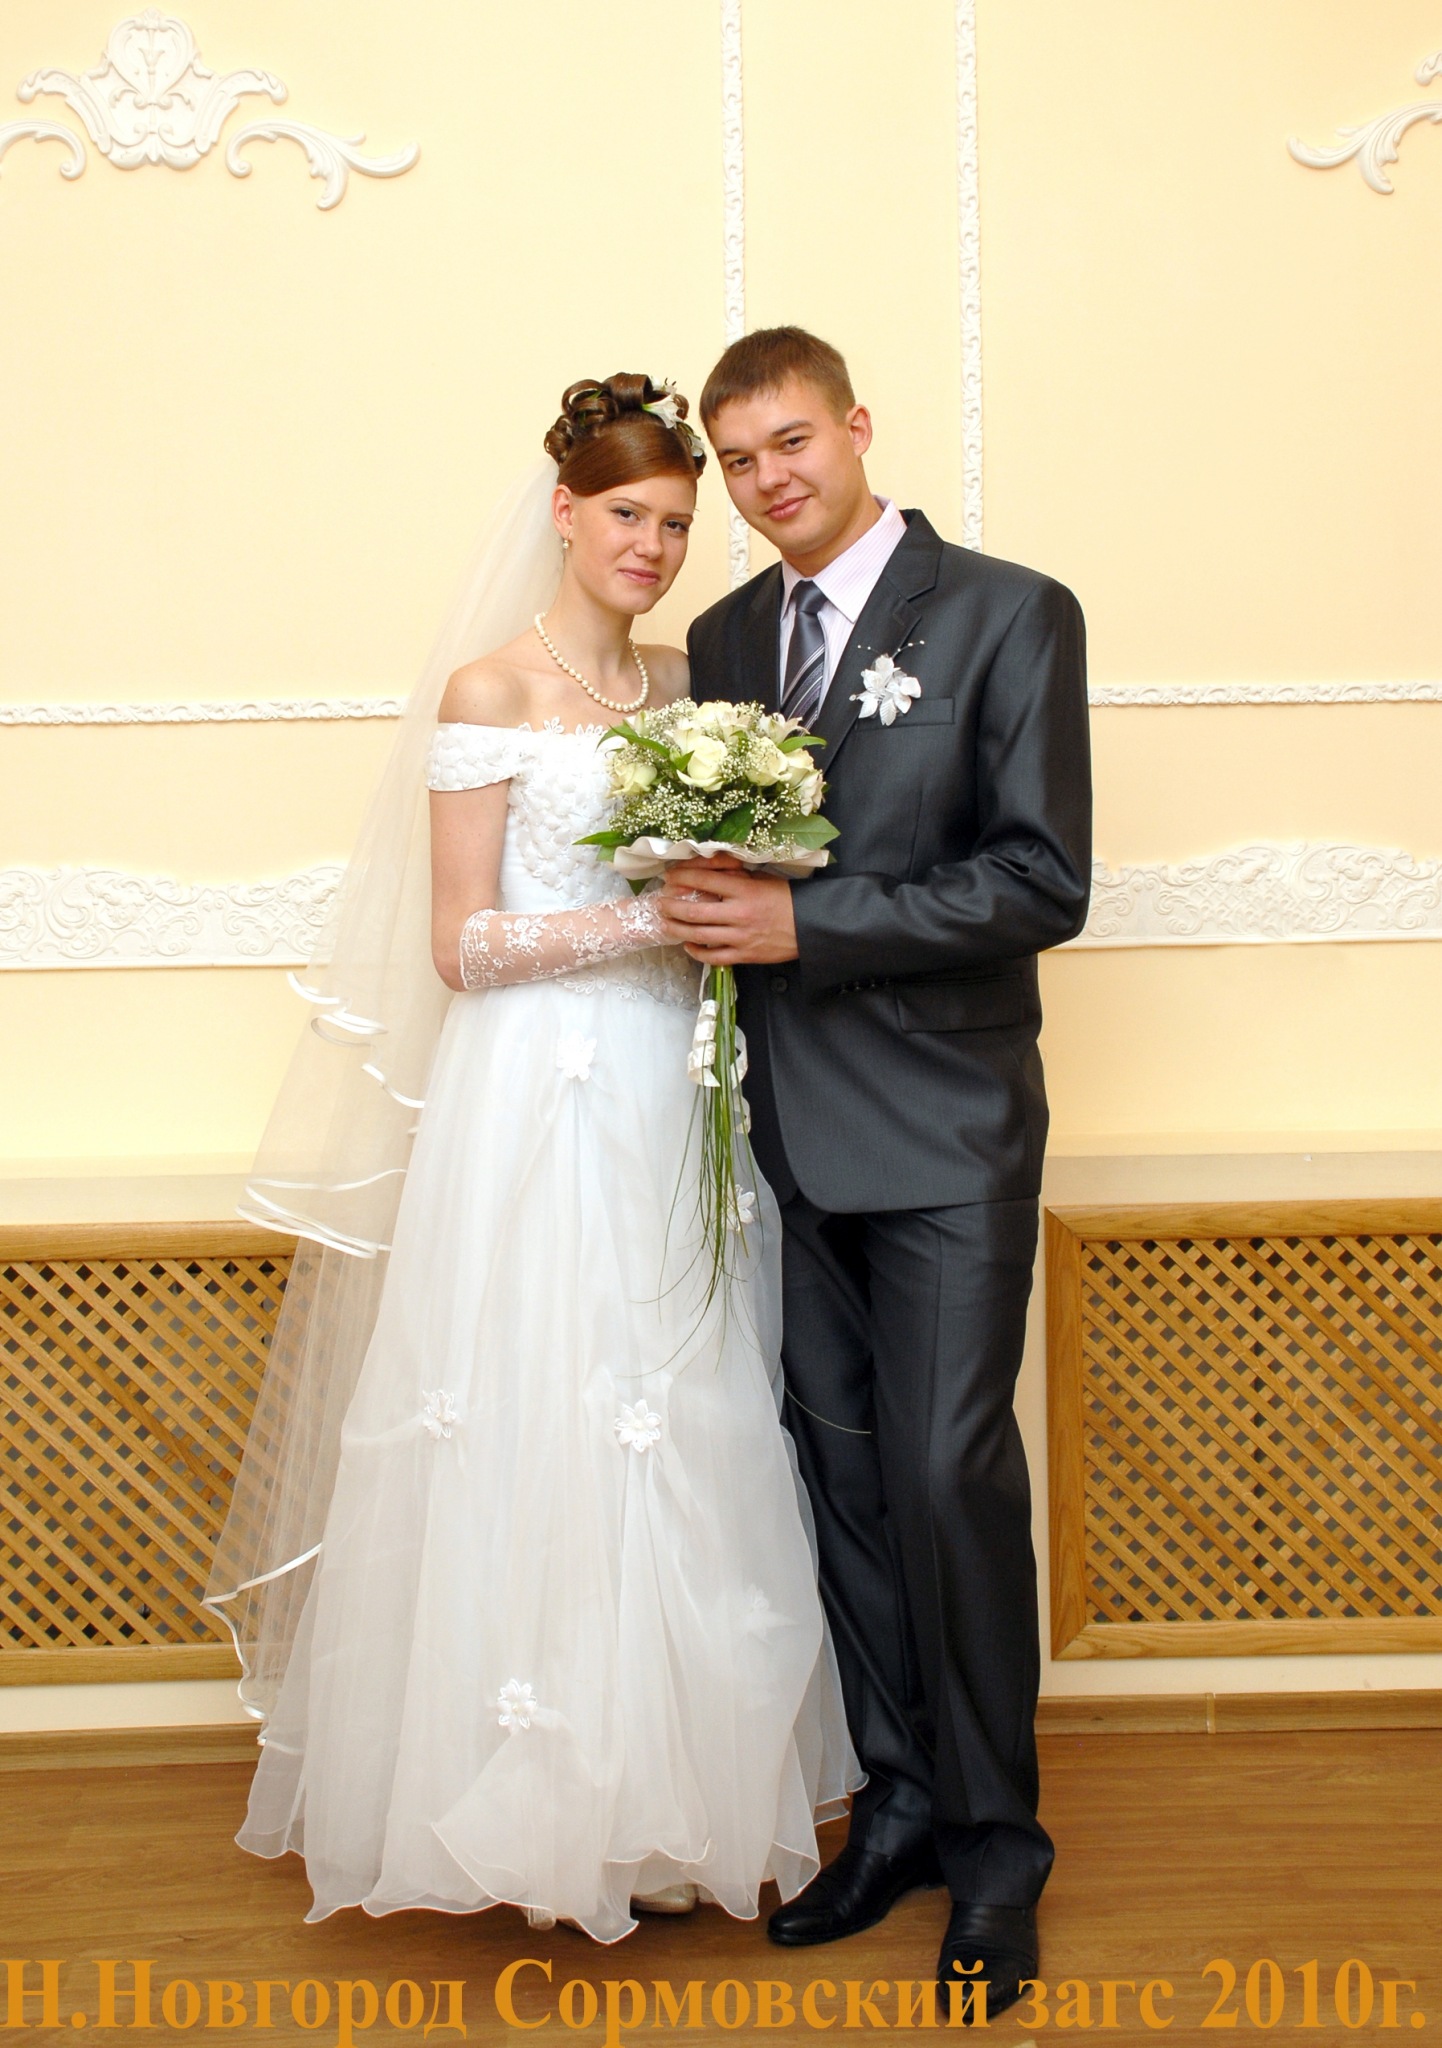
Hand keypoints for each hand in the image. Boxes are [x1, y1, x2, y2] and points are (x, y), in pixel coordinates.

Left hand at [659, 858, 798, 965]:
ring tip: (665, 923)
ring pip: (699, 935)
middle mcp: (739, 914)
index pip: (705, 880)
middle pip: (694, 911)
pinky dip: (697, 952)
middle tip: (660, 903)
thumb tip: (708, 870)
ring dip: (677, 929)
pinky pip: (714, 957)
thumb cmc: (787, 900)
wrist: (810, 926)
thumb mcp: (762, 879)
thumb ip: (736, 876)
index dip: (682, 877)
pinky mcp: (744, 955)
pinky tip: (688, 946)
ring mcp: (740, 937)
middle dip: (672, 907)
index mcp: (745, 890)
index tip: (669, 876)